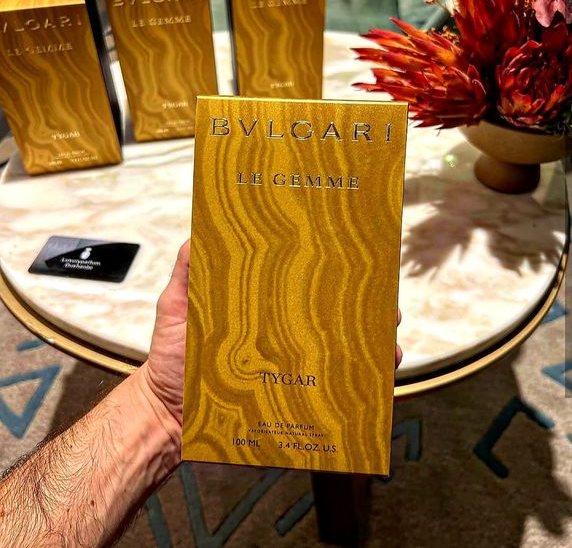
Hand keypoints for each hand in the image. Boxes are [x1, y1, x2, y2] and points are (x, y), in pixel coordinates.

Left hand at [137, 240, 403, 440]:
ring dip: (370, 344)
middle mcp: (281, 333)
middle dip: (363, 307)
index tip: (354, 258)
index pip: (301, 284)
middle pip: (330, 315)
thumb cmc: (171, 359)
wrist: (168, 416)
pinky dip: (357, 386)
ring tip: (388, 340)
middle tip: (386, 302)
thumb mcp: (175, 309)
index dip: (329, 272)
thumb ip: (185, 275)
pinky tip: (376, 378)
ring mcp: (288, 366)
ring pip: (339, 351)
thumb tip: (198, 235)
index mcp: (261, 307)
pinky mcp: (291, 397)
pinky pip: (330, 391)